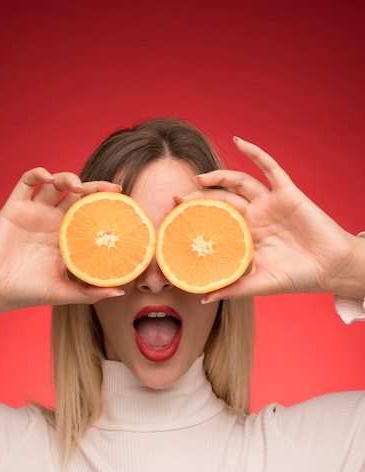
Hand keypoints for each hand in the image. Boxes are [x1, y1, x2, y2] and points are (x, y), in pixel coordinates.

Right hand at [0, 168, 124, 316]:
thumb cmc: (28, 292)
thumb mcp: (64, 293)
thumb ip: (91, 292)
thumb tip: (121, 291)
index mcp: (67, 238)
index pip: (91, 215)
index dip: (106, 207)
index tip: (124, 204)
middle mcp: (53, 221)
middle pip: (78, 196)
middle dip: (95, 188)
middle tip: (112, 190)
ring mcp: (35, 212)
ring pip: (55, 184)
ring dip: (68, 178)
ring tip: (78, 186)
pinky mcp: (15, 207)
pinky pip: (26, 182)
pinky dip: (38, 173)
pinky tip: (48, 177)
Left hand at [180, 138, 360, 300]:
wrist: (331, 269)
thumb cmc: (298, 277)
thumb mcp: (260, 284)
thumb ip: (233, 288)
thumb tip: (203, 297)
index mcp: (247, 236)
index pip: (215, 222)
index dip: (196, 219)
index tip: (174, 220)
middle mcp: (255, 216)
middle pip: (222, 200)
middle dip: (199, 198)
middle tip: (177, 199)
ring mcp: (270, 203)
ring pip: (240, 183)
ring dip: (219, 177)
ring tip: (199, 178)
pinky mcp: (287, 193)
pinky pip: (270, 168)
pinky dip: (255, 154)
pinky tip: (240, 142)